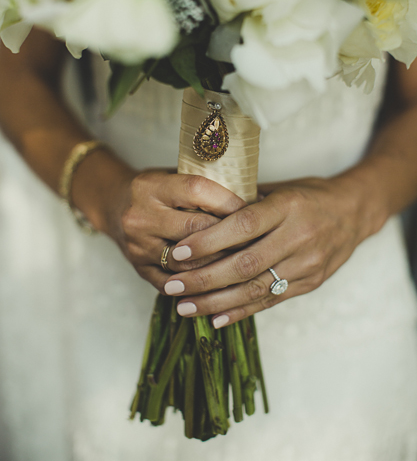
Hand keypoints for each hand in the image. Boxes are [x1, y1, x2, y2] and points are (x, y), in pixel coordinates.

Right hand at [99, 168, 245, 291]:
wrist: (113, 205)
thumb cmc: (155, 189)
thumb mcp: (173, 176)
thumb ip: (203, 188)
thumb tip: (255, 200)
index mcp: (152, 186)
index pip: (198, 191)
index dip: (229, 202)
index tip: (253, 209)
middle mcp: (141, 216)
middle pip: (196, 229)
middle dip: (231, 236)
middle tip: (258, 240)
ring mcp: (138, 246)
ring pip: (189, 262)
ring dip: (220, 264)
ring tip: (245, 263)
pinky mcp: (139, 269)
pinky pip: (176, 283)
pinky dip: (200, 284)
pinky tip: (222, 282)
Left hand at [162, 174, 378, 326]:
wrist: (354, 212)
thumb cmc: (308, 195)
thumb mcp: (278, 188)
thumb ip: (243, 201)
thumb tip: (198, 212)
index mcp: (288, 206)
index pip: (243, 225)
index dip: (209, 241)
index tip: (179, 252)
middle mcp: (299, 236)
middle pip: (246, 264)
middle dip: (204, 279)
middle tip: (172, 286)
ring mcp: (307, 264)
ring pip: (256, 288)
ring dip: (216, 301)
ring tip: (184, 307)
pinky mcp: (310, 283)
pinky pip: (271, 300)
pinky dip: (241, 311)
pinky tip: (215, 318)